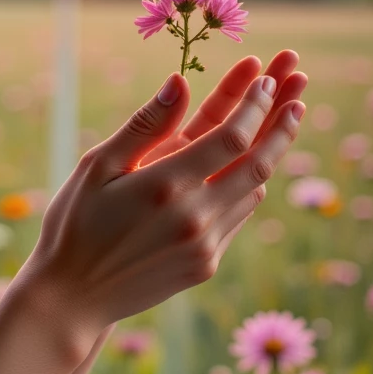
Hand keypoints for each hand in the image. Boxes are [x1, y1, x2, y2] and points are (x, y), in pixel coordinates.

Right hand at [20, 67, 304, 366]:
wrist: (73, 298)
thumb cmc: (74, 224)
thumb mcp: (98, 166)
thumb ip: (145, 125)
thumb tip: (180, 81)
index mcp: (165, 186)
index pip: (231, 137)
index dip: (254, 104)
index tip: (264, 75)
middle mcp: (194, 217)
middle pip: (259, 163)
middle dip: (282, 123)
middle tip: (299, 91)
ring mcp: (205, 245)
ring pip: (254, 191)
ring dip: (271, 153)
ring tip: (284, 120)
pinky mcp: (206, 265)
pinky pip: (239, 216)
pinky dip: (248, 186)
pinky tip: (249, 166)